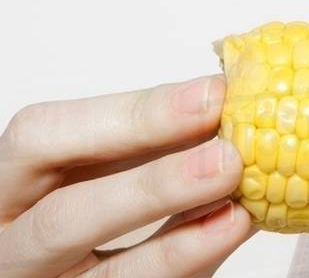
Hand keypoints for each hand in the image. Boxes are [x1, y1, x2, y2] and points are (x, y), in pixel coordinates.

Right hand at [0, 76, 254, 276]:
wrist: (90, 256)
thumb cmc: (97, 197)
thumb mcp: (104, 162)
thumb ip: (153, 139)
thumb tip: (232, 106)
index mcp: (12, 181)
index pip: (43, 139)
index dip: (130, 116)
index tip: (210, 96)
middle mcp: (12, 242)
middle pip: (65, 218)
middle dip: (152, 187)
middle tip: (227, 160)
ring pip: (106, 277)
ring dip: (180, 244)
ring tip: (238, 212)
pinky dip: (188, 267)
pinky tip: (227, 236)